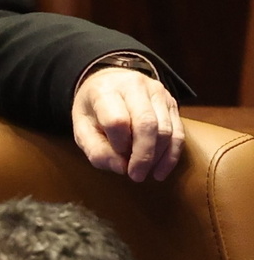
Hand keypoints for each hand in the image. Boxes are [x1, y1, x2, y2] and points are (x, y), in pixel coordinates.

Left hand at [72, 67, 182, 182]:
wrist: (108, 83)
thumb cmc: (93, 111)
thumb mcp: (82, 130)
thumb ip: (97, 151)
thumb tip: (122, 168)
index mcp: (105, 91)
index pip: (117, 121)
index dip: (119, 145)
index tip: (116, 157)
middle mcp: (134, 86)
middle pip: (147, 124)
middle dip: (143, 155)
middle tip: (136, 176)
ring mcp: (157, 92)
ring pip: (166, 128)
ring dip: (158, 157)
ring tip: (145, 174)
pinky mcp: (172, 102)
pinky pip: (178, 131)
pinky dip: (171, 155)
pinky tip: (160, 171)